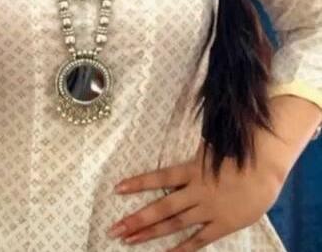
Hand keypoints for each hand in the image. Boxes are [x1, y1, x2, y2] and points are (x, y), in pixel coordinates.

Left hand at [106, 138, 283, 249]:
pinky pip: (199, 239)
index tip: (117, 189)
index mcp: (192, 169)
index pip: (159, 178)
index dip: (138, 183)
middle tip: (115, 229)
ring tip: (129, 240)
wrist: (266, 167)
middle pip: (161, 208)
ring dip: (151, 233)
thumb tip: (187, 141)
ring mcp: (208, 210)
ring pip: (174, 224)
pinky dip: (183, 248)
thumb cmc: (239, 151)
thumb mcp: (211, 146)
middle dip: (137, 219)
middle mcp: (196, 191)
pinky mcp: (222, 224)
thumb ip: (195, 151)